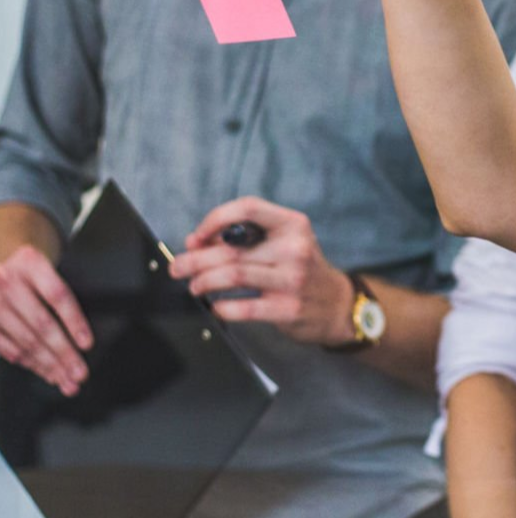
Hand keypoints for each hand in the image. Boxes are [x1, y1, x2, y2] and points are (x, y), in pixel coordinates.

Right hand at [0, 246, 91, 394]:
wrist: (0, 263)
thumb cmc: (30, 270)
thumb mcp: (45, 268)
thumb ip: (59, 292)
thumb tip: (81, 336)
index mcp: (31, 263)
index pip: (58, 295)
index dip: (74, 321)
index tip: (87, 344)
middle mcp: (8, 281)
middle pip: (42, 324)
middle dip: (64, 353)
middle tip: (80, 373)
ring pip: (25, 340)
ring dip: (48, 364)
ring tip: (66, 379)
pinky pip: (7, 348)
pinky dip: (28, 363)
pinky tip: (44, 372)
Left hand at [170, 198, 355, 345]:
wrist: (337, 305)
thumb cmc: (303, 269)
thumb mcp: (285, 242)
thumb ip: (247, 237)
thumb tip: (197, 241)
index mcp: (293, 224)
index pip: (248, 208)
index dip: (215, 219)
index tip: (196, 236)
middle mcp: (295, 248)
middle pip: (232, 248)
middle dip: (195, 259)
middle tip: (177, 267)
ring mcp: (293, 279)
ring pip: (233, 274)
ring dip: (203, 281)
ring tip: (193, 285)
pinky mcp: (288, 308)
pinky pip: (243, 307)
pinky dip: (222, 307)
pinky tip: (216, 306)